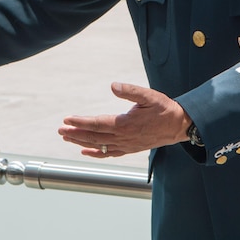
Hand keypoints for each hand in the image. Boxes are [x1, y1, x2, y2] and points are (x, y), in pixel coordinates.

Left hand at [58, 82, 190, 157]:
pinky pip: (109, 153)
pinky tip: (85, 151)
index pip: (97, 124)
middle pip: (94, 137)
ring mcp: (126, 145)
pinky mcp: (130, 148)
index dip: (80, 122)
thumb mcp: (149, 95)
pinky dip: (95, 153)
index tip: (66, 120)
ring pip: (99, 146)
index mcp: (125, 124)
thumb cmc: (164, 108)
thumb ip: (130, 91)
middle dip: (75, 133)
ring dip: (81, 142)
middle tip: (60, 130)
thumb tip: (113, 85)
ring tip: (67, 138)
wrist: (179, 126)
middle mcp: (124, 137)